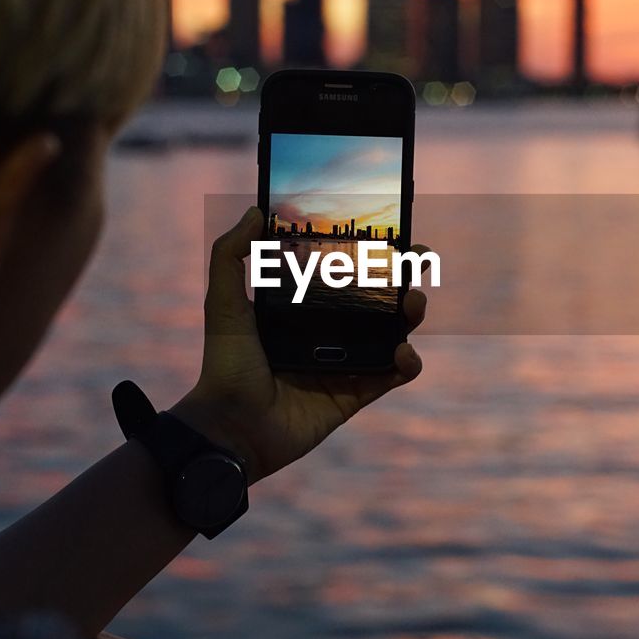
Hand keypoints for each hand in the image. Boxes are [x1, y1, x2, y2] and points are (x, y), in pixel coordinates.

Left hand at [171, 206, 425, 481]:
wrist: (230, 427)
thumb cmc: (224, 365)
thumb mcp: (222, 303)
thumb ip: (230, 255)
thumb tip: (254, 212)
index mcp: (299, 308)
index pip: (339, 273)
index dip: (365, 254)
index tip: (387, 233)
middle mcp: (324, 333)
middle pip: (374, 300)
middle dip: (401, 279)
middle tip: (417, 261)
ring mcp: (342, 364)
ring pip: (389, 334)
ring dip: (409, 316)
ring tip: (414, 303)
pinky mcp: (352, 395)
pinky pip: (390, 377)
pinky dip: (407, 364)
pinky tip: (404, 353)